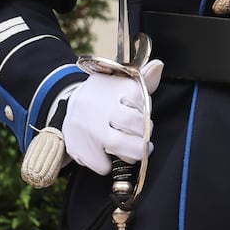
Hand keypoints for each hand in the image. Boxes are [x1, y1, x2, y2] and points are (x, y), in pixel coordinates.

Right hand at [59, 59, 162, 175]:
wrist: (71, 106)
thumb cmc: (107, 97)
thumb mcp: (125, 84)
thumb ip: (145, 80)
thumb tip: (158, 65)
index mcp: (113, 86)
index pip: (142, 104)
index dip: (145, 115)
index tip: (140, 117)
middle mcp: (98, 103)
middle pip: (134, 124)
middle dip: (142, 136)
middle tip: (141, 139)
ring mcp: (86, 125)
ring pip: (119, 145)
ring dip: (131, 153)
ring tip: (131, 150)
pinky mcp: (76, 144)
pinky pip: (102, 164)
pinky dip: (108, 164)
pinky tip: (106, 154)